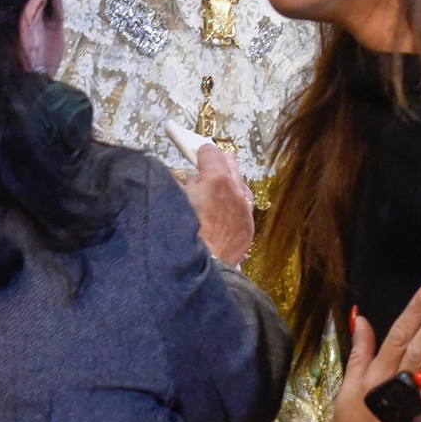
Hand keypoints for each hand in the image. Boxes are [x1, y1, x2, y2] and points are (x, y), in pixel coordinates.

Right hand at [177, 144, 253, 263]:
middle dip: (218, 163)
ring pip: (241, 186)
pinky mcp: (247, 229)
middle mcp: (235, 192)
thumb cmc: (180, 237)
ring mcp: (244, 211)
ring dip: (231, 183)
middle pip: (230, 165)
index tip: (197, 152)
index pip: (211, 153)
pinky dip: (236, 204)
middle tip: (209, 162)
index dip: (201, 151)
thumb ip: (182, 182)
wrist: (197, 270)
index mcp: (216, 180)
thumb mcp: (172, 198)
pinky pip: (244, 208)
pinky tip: (227, 207)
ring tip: (221, 183)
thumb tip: (188, 179)